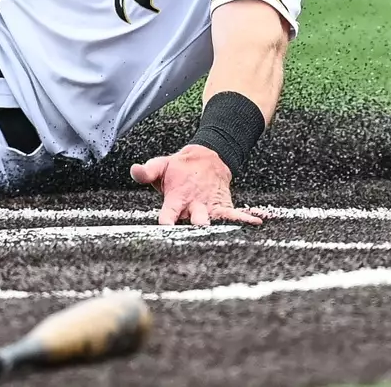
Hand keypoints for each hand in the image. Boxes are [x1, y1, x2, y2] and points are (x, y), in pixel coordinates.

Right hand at [130, 144, 263, 226]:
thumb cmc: (177, 169)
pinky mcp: (223, 209)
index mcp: (173, 203)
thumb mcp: (160, 165)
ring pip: (214, 222)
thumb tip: (134, 170)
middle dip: (197, 226)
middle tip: (200, 229)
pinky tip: (256, 221)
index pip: (167, 215)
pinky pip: (234, 216)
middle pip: (193, 222)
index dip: (165, 221)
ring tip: (230, 228)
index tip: (165, 226)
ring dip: (221, 226)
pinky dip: (245, 219)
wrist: (202, 162)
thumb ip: (147, 170)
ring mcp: (208, 212)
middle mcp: (190, 211)